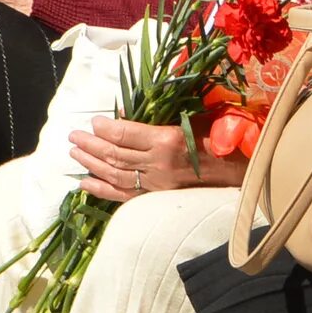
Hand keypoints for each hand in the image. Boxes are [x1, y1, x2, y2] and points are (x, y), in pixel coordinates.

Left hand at [68, 112, 238, 200]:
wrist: (239, 172)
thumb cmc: (220, 138)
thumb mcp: (195, 118)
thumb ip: (163, 115)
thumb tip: (126, 114)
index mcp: (168, 140)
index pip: (126, 134)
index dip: (105, 128)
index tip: (93, 122)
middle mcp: (158, 164)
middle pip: (115, 155)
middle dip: (91, 145)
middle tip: (72, 136)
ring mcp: (156, 185)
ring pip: (115, 174)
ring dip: (91, 164)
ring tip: (74, 153)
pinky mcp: (157, 198)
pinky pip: (123, 196)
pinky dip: (101, 190)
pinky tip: (84, 183)